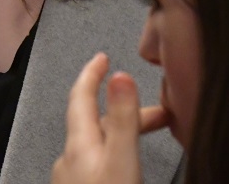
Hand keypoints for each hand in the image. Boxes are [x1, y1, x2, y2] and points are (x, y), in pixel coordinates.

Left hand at [52, 53, 170, 183]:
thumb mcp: (120, 160)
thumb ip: (122, 120)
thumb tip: (120, 77)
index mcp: (78, 143)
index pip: (81, 96)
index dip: (92, 73)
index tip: (102, 57)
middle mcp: (70, 158)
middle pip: (96, 122)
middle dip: (125, 110)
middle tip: (157, 111)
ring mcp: (71, 178)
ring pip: (98, 144)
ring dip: (123, 134)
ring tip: (149, 139)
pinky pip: (96, 162)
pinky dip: (113, 153)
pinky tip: (124, 166)